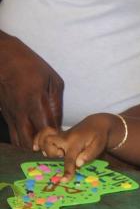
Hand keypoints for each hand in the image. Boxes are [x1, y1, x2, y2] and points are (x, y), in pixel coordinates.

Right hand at [0, 33, 63, 148]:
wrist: (4, 60)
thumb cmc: (31, 67)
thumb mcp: (52, 80)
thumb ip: (56, 103)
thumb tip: (59, 122)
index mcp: (35, 101)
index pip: (46, 128)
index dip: (55, 138)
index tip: (65, 142)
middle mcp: (21, 112)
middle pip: (30, 141)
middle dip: (43, 148)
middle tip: (54, 148)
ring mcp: (11, 115)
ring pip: (19, 141)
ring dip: (32, 147)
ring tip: (45, 147)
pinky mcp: (5, 115)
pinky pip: (13, 135)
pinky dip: (22, 141)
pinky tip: (32, 142)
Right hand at [33, 114, 113, 181]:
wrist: (97, 124)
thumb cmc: (99, 136)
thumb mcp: (99, 145)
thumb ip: (89, 154)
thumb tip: (78, 164)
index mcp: (76, 142)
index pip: (69, 159)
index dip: (67, 170)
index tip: (64, 180)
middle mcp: (65, 138)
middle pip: (50, 145)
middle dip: (52, 153)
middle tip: (61, 155)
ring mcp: (60, 135)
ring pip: (44, 139)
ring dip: (45, 148)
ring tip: (54, 152)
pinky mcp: (58, 135)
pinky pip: (43, 134)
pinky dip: (38, 140)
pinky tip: (36, 147)